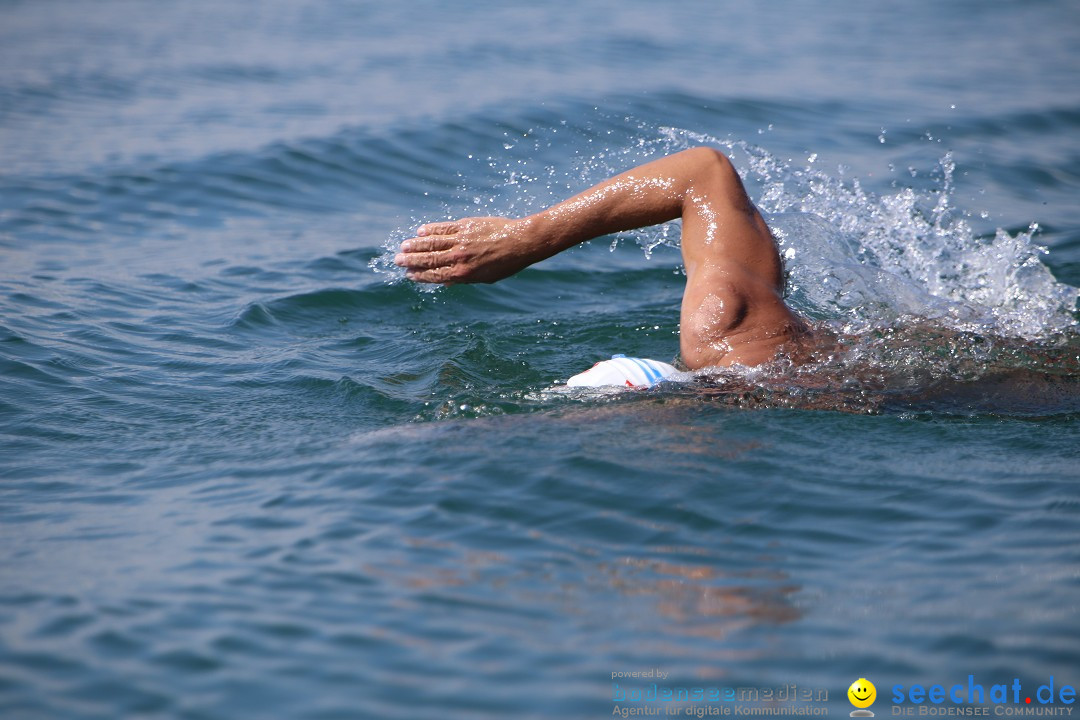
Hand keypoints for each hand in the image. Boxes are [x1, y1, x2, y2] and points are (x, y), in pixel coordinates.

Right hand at [394, 217, 542, 284]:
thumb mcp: (485, 278)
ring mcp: (461, 241)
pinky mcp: (466, 226)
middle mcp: (459, 258)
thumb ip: (464, 278)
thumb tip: (445, 281)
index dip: (419, 275)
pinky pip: (444, 228)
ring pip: (433, 243)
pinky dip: (431, 229)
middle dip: (411, 260)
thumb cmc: (505, 263)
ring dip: (416, 245)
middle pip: (429, 259)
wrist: (520, 242)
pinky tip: (421, 231)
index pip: (435, 275)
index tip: (408, 274)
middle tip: (397, 260)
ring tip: (404, 246)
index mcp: (464, 274)